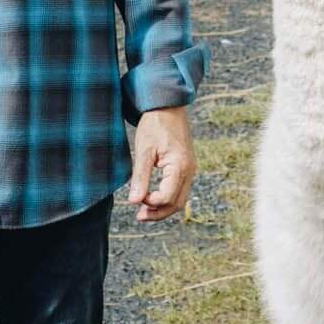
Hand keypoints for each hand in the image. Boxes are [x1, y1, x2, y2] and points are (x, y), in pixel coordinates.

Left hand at [127, 106, 195, 223]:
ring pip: (180, 199)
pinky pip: (180, 190)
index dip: (150, 203)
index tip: (135, 198)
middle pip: (177, 204)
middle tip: (139, 216)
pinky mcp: (186, 167)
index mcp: (180, 166)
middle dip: (158, 213)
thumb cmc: (155, 125)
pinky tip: (153, 197)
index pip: (167, 197)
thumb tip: (133, 201)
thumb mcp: (144, 150)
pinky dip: (168, 198)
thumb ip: (140, 177)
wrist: (168, 106)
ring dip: (163, 208)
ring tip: (144, 210)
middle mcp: (189, 171)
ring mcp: (190, 170)